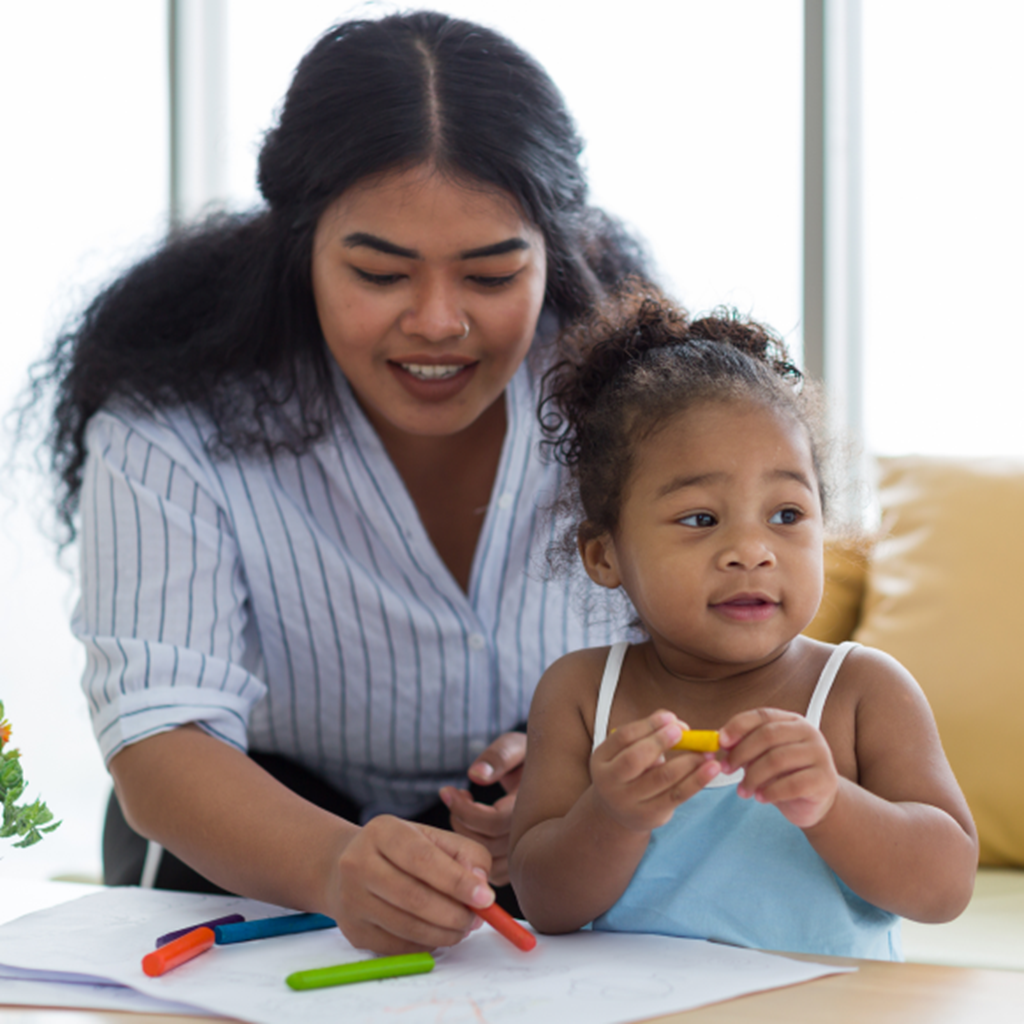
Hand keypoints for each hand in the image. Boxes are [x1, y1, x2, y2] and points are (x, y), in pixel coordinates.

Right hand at [329, 814, 493, 954]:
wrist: (347, 866)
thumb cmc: (399, 850)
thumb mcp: (431, 837)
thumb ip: (463, 853)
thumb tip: (481, 883)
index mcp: (382, 832)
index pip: (422, 859)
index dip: (457, 881)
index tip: (485, 898)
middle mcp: (359, 863)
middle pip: (414, 898)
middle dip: (454, 914)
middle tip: (476, 919)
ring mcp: (352, 900)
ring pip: (407, 927)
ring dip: (444, 933)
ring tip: (461, 927)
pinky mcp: (354, 930)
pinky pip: (398, 946)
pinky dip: (426, 944)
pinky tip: (437, 933)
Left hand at [439, 730, 524, 885]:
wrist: (551, 774)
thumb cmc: (528, 757)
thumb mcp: (515, 746)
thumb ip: (498, 756)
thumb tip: (475, 775)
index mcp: (537, 807)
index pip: (493, 823)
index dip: (464, 809)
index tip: (446, 790)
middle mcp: (538, 836)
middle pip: (486, 845)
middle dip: (460, 820)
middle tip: (454, 796)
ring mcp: (532, 855)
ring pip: (487, 862)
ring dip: (464, 836)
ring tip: (463, 807)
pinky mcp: (522, 865)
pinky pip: (492, 871)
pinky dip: (475, 852)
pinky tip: (473, 826)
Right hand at [590, 710, 720, 832]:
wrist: (618, 813)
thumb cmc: (627, 771)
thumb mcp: (626, 750)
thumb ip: (647, 733)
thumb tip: (677, 723)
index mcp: (601, 759)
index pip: (624, 737)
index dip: (648, 725)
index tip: (670, 718)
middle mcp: (609, 782)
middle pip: (636, 758)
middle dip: (661, 741)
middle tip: (684, 731)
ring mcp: (628, 802)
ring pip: (662, 778)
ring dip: (688, 760)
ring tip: (706, 751)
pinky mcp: (650, 815)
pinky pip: (677, 795)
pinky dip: (697, 780)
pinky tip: (711, 769)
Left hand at [719, 708, 838, 828]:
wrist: (815, 801)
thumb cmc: (785, 775)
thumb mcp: (763, 756)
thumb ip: (745, 746)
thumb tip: (720, 742)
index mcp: (791, 721)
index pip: (762, 715)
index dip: (738, 726)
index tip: (721, 741)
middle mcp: (808, 732)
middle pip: (768, 735)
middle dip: (741, 753)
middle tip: (726, 769)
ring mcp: (820, 754)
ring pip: (777, 759)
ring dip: (753, 776)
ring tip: (743, 790)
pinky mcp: (824, 779)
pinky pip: (792, 784)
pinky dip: (771, 792)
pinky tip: (761, 798)